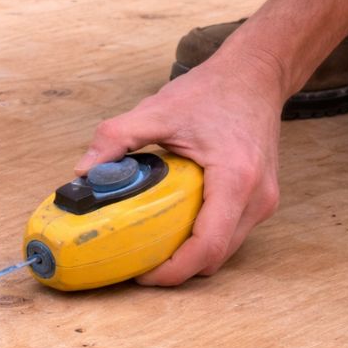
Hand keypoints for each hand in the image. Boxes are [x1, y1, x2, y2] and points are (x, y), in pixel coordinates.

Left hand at [75, 52, 285, 284]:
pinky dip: (202, 241)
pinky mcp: (261, 199)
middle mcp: (257, 196)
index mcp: (235, 178)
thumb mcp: (157, 110)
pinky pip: (230, 235)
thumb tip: (83, 170)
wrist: (255, 74)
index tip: (142, 273)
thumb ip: (115, 137)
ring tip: (152, 247)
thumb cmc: (212, 91)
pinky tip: (173, 228)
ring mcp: (264, 200)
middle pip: (215, 257)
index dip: (173, 271)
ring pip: (225, 251)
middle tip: (138, 263)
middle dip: (177, 269)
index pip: (207, 247)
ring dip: (190, 257)